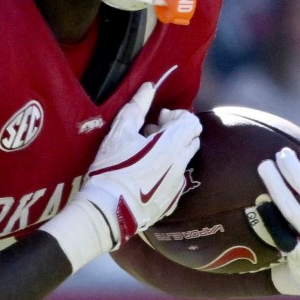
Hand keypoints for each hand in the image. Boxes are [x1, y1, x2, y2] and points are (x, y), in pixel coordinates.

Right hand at [40, 80, 200, 268]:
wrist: (108, 212)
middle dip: (176, 133)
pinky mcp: (172, 201)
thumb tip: (149, 86)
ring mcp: (178, 184)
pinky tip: (144, 176)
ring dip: (171, 152)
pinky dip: (166, 172)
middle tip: (151, 135)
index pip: (192, 122)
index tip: (157, 120)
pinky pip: (176, 179)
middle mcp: (181, 164)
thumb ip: (137, 107)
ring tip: (146, 155)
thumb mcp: (119, 133)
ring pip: (184, 160)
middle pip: (192, 140)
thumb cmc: (111, 169)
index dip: (177, 117)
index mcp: (171, 145)